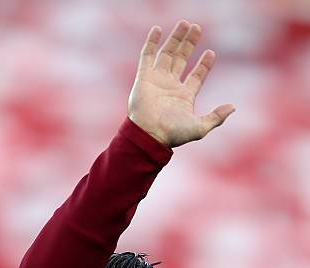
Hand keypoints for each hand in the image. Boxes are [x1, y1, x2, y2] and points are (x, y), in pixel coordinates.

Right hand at [128, 21, 234, 147]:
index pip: (196, 76)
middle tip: (197, 28)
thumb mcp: (200, 128)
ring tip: (185, 24)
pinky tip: (158, 29)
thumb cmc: (173, 134)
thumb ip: (216, 117)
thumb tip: (233, 107)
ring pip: (167, 54)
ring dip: (176, 39)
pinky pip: (147, 56)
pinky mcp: (143, 78)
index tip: (211, 52)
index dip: (204, 65)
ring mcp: (157, 81)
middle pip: (182, 60)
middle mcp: (171, 86)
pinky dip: (151, 42)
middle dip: (189, 44)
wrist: (150, 134)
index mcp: (184, 97)